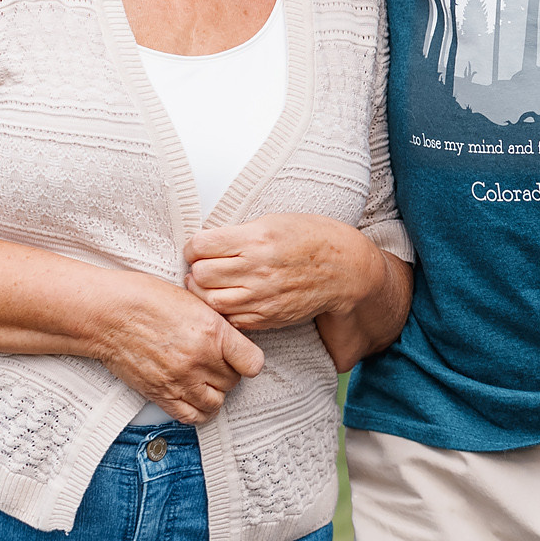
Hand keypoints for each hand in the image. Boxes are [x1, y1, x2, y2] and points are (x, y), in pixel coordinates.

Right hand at [92, 273, 266, 423]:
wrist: (108, 314)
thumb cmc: (144, 300)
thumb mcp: (193, 301)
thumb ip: (216, 325)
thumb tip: (232, 341)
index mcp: (212, 332)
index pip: (253, 362)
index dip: (248, 361)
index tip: (242, 357)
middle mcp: (199, 359)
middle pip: (233, 382)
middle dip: (228, 373)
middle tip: (215, 363)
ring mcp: (180, 380)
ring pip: (215, 402)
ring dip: (214, 394)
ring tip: (205, 381)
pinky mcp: (161, 394)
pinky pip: (191, 416)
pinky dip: (197, 411)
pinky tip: (194, 398)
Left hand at [184, 215, 400, 371]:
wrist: (346, 270)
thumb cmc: (311, 238)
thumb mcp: (275, 221)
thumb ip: (240, 234)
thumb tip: (206, 244)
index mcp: (257, 238)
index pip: (201, 245)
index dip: (194, 247)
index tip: (199, 248)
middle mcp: (257, 269)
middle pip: (200, 274)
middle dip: (196, 269)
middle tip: (203, 266)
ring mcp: (262, 297)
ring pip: (209, 300)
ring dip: (204, 292)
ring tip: (210, 285)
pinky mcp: (267, 317)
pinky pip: (229, 319)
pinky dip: (222, 310)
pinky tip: (228, 299)